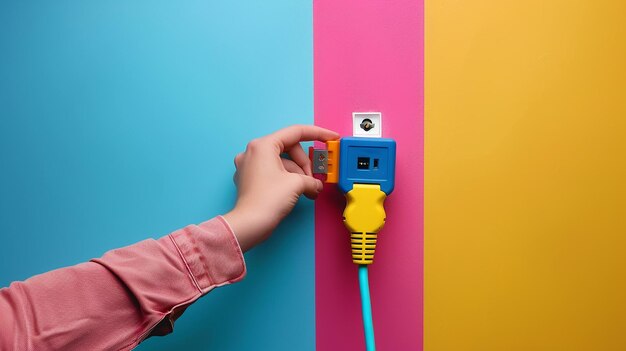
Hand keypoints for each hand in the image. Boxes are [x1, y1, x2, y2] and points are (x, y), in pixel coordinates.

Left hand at [223, 125, 339, 251]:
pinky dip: (287, 179)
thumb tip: (315, 184)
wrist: (250, 224)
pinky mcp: (249, 179)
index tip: (330, 137)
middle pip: (289, 149)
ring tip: (307, 190)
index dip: (317, 134)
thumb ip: (312, 179)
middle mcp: (253, 152)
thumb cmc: (267, 200)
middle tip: (314, 179)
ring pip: (282, 162)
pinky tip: (296, 192)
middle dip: (305, 164)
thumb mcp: (297, 183)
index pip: (295, 132)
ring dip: (298, 175)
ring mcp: (249, 166)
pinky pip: (273, 172)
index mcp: (263, 145)